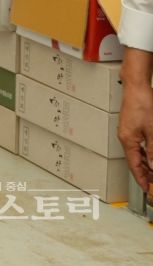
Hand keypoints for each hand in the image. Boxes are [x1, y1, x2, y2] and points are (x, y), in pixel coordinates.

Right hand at [119, 54, 152, 191]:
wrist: (137, 88)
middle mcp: (125, 137)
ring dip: (146, 163)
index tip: (147, 189)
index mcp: (128, 140)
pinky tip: (151, 154)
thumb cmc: (142, 105)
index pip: (134, 165)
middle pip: (135, 161)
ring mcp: (128, 132)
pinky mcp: (131, 126)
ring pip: (137, 153)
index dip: (142, 179)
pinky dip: (145, 153)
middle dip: (146, 173)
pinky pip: (138, 145)